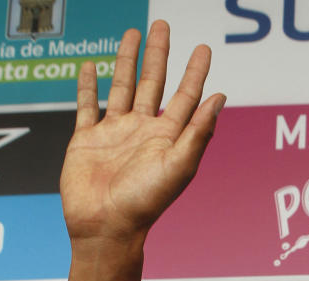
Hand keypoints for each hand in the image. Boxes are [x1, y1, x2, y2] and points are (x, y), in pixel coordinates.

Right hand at [62, 20, 224, 280]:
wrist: (106, 228)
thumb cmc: (145, 203)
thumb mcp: (179, 166)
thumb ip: (198, 131)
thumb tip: (221, 97)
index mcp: (167, 139)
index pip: (186, 98)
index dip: (195, 72)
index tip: (203, 48)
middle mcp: (142, 133)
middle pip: (153, 83)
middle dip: (160, 55)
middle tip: (163, 24)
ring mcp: (115, 134)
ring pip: (122, 87)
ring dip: (127, 61)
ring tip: (132, 34)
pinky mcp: (87, 140)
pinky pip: (87, 106)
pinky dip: (87, 86)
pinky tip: (90, 68)